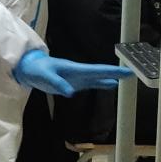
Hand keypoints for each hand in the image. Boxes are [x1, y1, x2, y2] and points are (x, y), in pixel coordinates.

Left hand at [14, 50, 134, 96]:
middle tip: (131, 73)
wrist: (29, 68)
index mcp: (75, 69)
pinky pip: (91, 83)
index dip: (111, 71)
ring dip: (110, 78)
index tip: (125, 71)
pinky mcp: (74, 82)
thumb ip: (57, 84)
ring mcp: (77, 77)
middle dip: (115, 73)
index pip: (96, 70)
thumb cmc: (36, 70)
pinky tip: (109, 86)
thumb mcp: (45, 77)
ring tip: (125, 79)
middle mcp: (79, 72)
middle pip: (100, 73)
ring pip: (97, 78)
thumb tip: (70, 93)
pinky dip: (101, 84)